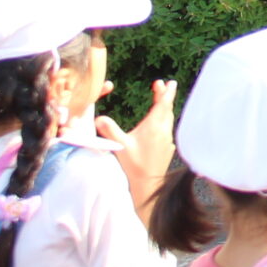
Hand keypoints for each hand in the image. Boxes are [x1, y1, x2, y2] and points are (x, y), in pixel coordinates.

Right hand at [95, 80, 176, 214]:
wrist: (147, 185)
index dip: (165, 92)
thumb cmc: (133, 165)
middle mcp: (164, 131)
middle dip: (164, 96)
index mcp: (154, 127)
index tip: (169, 82)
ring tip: (160, 101)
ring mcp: (167, 140)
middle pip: (166, 109)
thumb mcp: (119, 145)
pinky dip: (164, 122)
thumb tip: (98, 118)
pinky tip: (159, 125)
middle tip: (160, 85)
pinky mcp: (168, 148)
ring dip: (164, 109)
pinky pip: (167, 130)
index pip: (163, 104)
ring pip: (168, 120)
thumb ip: (109, 130)